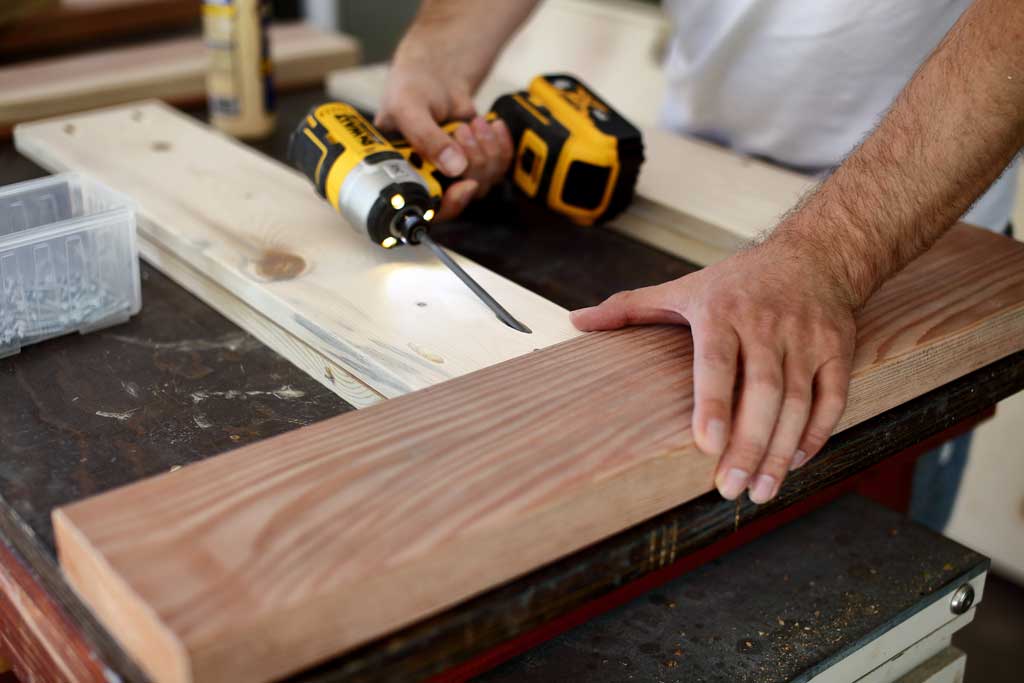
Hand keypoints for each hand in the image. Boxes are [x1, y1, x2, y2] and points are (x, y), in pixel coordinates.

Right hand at [376, 64, 513, 219]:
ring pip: (485, 180)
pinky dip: (501, 144)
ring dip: (486, 149)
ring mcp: (457, 171)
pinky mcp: (478, 159)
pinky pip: (500, 165)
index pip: (430, 208)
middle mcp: (432, 179)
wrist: (433, 73)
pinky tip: (491, 126)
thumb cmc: (410, 89)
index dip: (450, 203)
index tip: (465, 185)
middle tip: (461, 132)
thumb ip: (426, 137)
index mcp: (406, 176)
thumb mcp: (408, 108)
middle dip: (472, 162)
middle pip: (464, 194)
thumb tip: (455, 167)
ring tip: (471, 124)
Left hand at [570, 235, 857, 503]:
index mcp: (722, 311)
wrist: (813, 254)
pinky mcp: (838, 349)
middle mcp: (767, 325)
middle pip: (762, 390)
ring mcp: (806, 338)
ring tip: (761, 490)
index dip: (713, 403)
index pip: (716, 361)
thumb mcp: (682, 288)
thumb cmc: (737, 281)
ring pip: (797, 401)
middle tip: (730, 488)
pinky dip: (816, 433)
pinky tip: (796, 462)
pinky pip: (832, 398)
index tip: (705, 445)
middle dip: (748, 444)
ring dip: (780, 450)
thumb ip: (629, 307)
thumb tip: (576, 321)